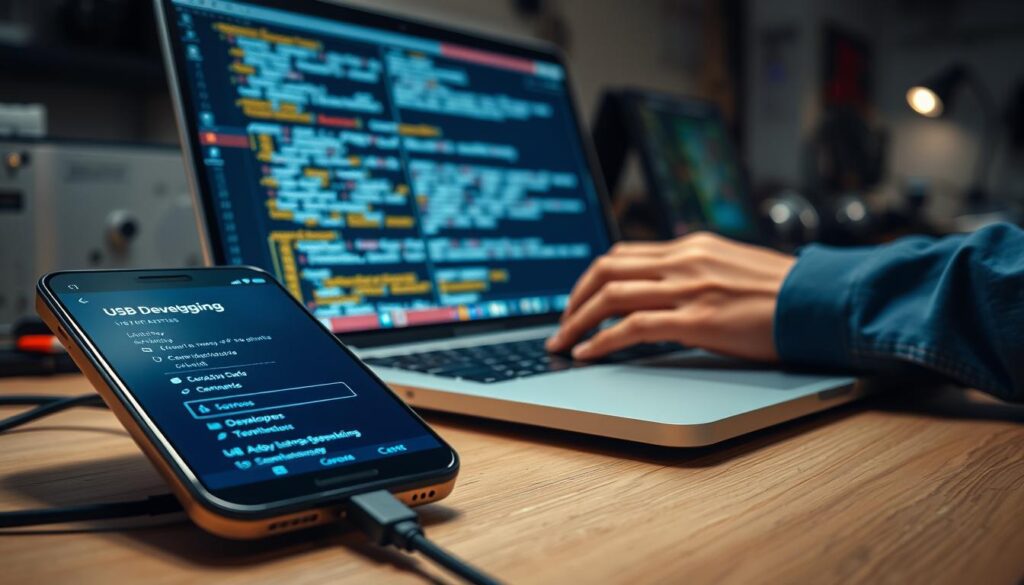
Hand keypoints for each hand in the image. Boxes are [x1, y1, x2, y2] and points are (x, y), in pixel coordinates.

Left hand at [545, 232, 795, 361]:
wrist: (823, 301)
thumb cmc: (786, 293)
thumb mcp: (734, 268)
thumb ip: (699, 273)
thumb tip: (668, 290)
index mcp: (692, 246)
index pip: (623, 254)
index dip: (591, 278)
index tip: (578, 301)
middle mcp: (684, 260)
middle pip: (606, 269)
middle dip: (573, 298)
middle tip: (561, 324)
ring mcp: (689, 288)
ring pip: (611, 295)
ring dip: (577, 322)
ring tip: (563, 343)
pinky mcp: (697, 319)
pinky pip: (632, 326)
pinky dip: (601, 341)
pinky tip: (588, 354)